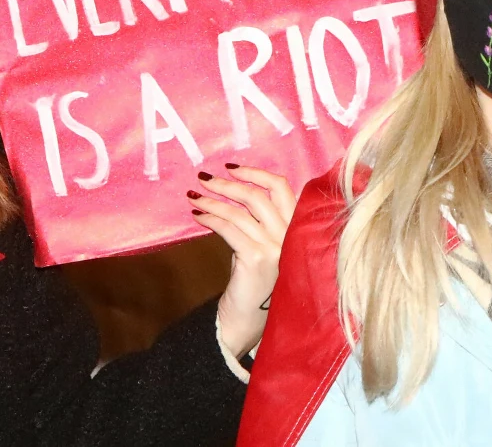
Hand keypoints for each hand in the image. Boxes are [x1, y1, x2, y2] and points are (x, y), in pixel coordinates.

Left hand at [187, 164, 296, 357]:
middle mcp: (291, 236)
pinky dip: (210, 218)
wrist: (250, 323)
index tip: (232, 167)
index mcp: (297, 229)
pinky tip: (197, 216)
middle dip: (227, 184)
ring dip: (212, 200)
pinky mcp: (257, 259)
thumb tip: (231, 191)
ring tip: (194, 197)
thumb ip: (260, 221)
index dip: (256, 173)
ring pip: (240, 211)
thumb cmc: (255, 284)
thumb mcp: (266, 246)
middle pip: (258, 195)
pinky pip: (229, 228)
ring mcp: (276, 248)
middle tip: (204, 178)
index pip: (282, 188)